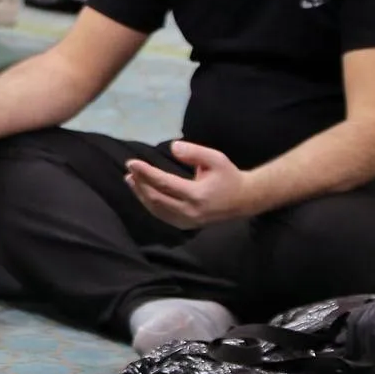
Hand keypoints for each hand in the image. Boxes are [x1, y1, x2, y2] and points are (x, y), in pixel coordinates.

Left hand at [125, 141, 258, 227]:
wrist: (244, 200)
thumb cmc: (228, 177)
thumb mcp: (215, 159)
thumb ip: (194, 152)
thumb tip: (172, 148)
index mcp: (198, 195)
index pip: (164, 184)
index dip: (146, 173)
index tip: (132, 163)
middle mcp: (190, 212)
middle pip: (156, 199)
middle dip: (140, 183)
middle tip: (130, 169)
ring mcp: (187, 221)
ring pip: (156, 209)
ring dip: (140, 194)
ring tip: (131, 179)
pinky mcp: (185, 225)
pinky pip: (161, 215)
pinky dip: (149, 203)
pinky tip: (142, 191)